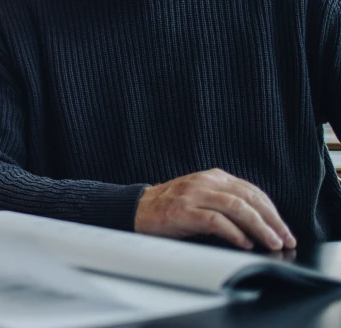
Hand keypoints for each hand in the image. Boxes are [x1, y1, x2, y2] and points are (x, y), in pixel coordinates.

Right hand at [135, 169, 296, 250]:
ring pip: (236, 207)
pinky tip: (244, 243)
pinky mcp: (182, 211)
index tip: (284, 229)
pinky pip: (215, 220)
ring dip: (259, 227)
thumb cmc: (170, 208)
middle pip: (249, 198)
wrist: (135, 209)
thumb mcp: (201, 197)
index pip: (252, 191)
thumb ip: (225, 203)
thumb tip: (259, 224)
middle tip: (285, 239)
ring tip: (271, 243)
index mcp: (212, 177)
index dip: (272, 211)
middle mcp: (204, 182)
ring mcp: (193, 195)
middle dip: (272, 220)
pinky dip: (234, 233)